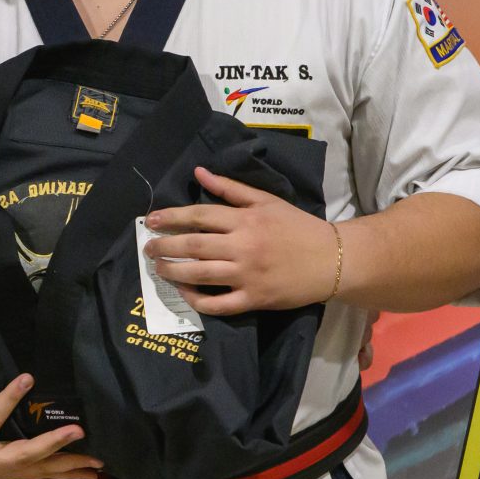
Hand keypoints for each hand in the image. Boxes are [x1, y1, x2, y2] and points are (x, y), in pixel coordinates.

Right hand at [0, 373, 100, 478]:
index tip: (27, 378)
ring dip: (70, 466)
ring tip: (97, 464)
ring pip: (41, 469)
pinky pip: (42, 475)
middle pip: (27, 454)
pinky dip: (65, 476)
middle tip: (79, 431)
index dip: (8, 400)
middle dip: (54, 443)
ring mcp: (4, 472)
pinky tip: (87, 477)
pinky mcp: (12, 475)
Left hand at [143, 166, 340, 314]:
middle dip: (165, 247)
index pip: (200, 216)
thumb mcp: (267, 201)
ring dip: (174, 272)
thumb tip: (199, 173)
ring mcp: (248, 275)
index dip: (172, 217)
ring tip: (159, 268)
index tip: (152, 220)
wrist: (331, 260)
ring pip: (201, 275)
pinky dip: (198, 301)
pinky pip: (219, 305)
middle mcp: (243, 247)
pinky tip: (186, 293)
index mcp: (246, 220)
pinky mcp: (255, 299)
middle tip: (148, 247)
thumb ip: (231, 189)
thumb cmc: (297, 227)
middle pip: (194, 246)